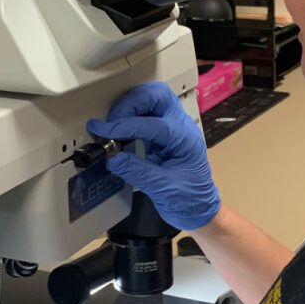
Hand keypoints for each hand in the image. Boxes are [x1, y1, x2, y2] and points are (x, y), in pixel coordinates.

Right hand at [87, 82, 220, 230]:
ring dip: (130, 105)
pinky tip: (120, 129)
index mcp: (185, 139)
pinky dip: (131, 115)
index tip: (105, 132)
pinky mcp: (164, 131)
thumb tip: (113, 157)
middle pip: (157, 95)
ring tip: (113, 124)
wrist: (199, 208)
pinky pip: (148, 112)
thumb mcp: (162, 189)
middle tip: (111, 121)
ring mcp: (174, 126)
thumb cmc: (190, 199)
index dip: (126, 126)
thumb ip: (137, 171)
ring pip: (153, 98)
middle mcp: (181, 126)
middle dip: (131, 103)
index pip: (153, 124)